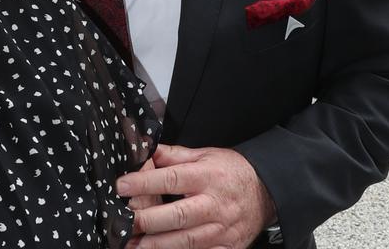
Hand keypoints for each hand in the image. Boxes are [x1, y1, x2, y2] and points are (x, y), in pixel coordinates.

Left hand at [118, 144, 275, 248]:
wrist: (267, 191)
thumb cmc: (233, 172)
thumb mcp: (206, 155)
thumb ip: (175, 155)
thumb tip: (147, 150)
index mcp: (207, 176)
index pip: (171, 179)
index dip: (144, 183)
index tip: (121, 186)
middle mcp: (214, 204)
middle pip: (176, 215)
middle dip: (147, 221)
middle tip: (124, 222)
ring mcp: (221, 229)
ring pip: (186, 241)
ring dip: (157, 245)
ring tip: (134, 246)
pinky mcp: (227, 248)